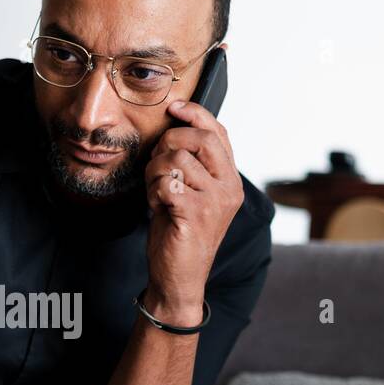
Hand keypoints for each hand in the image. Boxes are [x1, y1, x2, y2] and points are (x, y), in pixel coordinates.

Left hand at [143, 98, 244, 324]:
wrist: (178, 277)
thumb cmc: (179, 233)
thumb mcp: (191, 194)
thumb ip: (192, 165)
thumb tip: (174, 128)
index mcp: (230, 180)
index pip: (219, 132)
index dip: (195, 113)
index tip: (173, 106)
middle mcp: (229, 188)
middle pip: (200, 138)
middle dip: (169, 142)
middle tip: (156, 165)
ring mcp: (215, 201)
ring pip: (178, 158)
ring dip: (155, 172)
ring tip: (156, 193)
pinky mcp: (196, 214)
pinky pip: (167, 182)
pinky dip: (153, 191)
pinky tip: (156, 206)